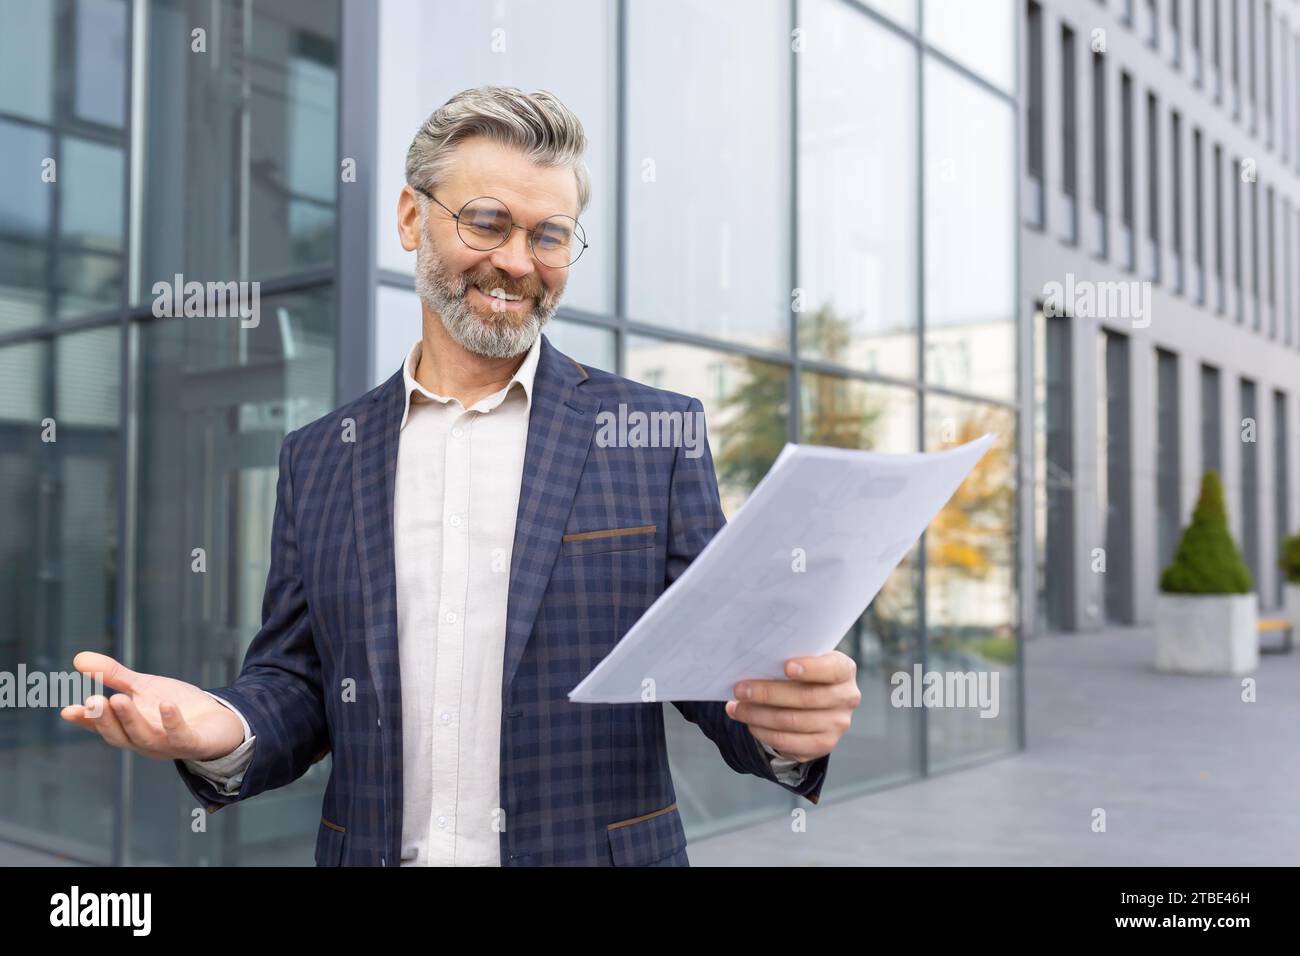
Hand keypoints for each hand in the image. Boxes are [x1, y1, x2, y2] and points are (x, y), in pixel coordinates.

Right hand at [59, 652, 245, 761]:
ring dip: (131, 719)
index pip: (103, 726)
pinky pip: (181, 736)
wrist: (218, 720)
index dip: (86, 720)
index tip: (68, 710)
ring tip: (119, 698)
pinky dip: (172, 722)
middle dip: (106, 719)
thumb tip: (77, 658)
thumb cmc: (175, 706)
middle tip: (94, 700)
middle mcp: (144, 741)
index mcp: (128, 728)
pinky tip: (166, 705)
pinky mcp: (193, 743)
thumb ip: (113, 675)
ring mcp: (168, 744)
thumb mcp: (143, 687)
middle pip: (119, 735)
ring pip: (145, 737)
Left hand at [724, 651, 860, 762]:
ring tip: (737, 708)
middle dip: (768, 694)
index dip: (811, 668)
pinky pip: (790, 743)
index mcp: (844, 670)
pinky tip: (750, 724)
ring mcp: (837, 725)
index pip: (832, 669)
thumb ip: (787, 659)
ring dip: (759, 715)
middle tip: (740, 689)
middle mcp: (847, 698)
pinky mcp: (824, 745)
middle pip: (806, 698)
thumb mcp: (803, 660)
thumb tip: (751, 665)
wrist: (815, 699)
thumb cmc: (803, 673)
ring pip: (793, 722)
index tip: (786, 667)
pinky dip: (765, 733)